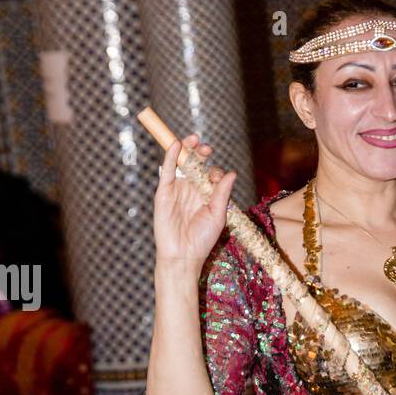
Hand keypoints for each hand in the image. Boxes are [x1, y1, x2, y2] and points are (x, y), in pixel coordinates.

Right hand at [153, 132, 237, 270]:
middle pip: (196, 164)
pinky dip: (170, 156)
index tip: (216, 178)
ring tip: (194, 139)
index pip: (211, 174)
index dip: (215, 171)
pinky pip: (167, 170)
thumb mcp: (217, 214)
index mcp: (206, 194)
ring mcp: (177, 189)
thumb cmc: (202, 239)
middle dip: (201, 153)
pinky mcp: (164, 192)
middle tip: (206, 148)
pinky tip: (175, 145)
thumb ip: (222, 193)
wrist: (183, 255)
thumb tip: (231, 173)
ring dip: (187, 149)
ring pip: (181, 163)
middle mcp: (191, 189)